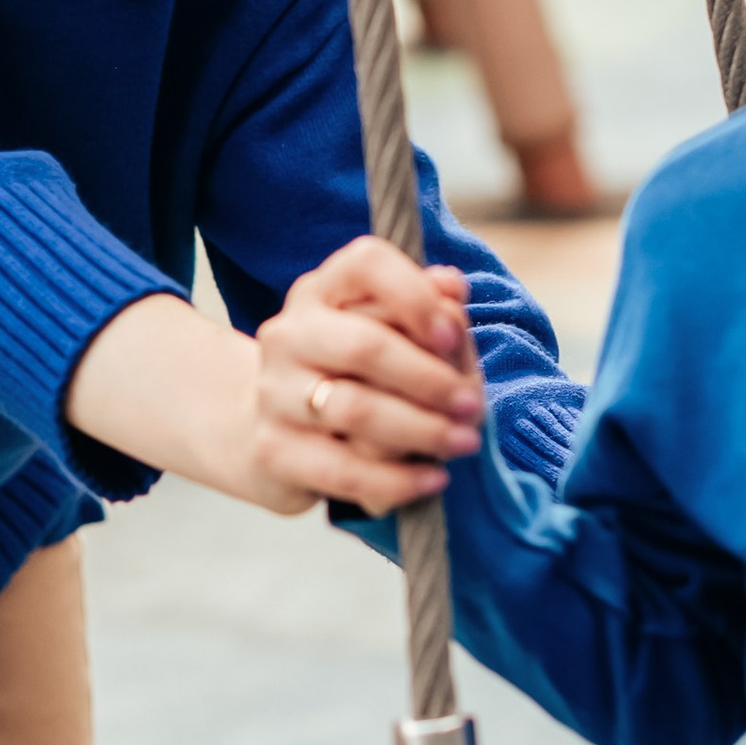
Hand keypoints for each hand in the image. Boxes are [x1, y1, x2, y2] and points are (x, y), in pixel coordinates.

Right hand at [252, 238, 480, 512]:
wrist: (274, 432)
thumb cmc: (352, 376)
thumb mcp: (391, 334)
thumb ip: (428, 309)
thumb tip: (450, 285)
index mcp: (322, 292)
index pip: (366, 265)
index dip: (415, 297)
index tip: (452, 335)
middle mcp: (289, 334)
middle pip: (364, 345)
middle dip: (431, 379)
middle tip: (473, 407)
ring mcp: (274, 392)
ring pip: (353, 409)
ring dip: (422, 429)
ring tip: (463, 442)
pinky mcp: (272, 450)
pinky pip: (342, 469)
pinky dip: (396, 479)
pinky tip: (433, 479)